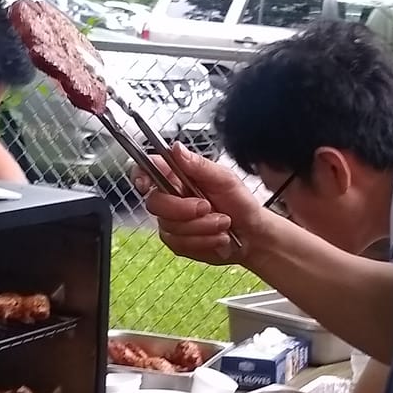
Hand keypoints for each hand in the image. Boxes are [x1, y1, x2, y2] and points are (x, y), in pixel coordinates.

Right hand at [134, 145, 267, 265]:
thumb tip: (175, 148)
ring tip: (222, 223)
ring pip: (170, 226)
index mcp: (178, 175)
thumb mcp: (225, 178)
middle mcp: (170, 197)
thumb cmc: (239, 202)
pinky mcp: (177, 242)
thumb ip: (199, 165)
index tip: (147, 184)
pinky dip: (203, 241)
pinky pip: (180, 243)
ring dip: (202, 227)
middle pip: (155, 203)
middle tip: (208, 207)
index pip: (148, 169)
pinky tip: (217, 237)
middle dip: (183, 209)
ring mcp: (171, 221)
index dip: (141, 175)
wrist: (251, 234)